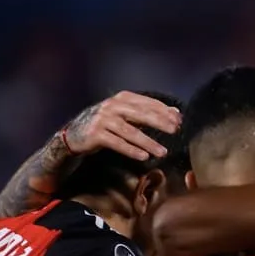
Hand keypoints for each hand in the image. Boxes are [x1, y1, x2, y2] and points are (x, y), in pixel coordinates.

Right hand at [60, 91, 181, 161]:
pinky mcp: (96, 134)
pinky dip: (131, 150)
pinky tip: (144, 156)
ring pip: (130, 131)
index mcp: (122, 98)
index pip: (147, 103)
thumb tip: (175, 113)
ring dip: (148, 142)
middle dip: (160, 122)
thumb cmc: (106, 123)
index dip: (164, 111)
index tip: (179, 120)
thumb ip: (148, 112)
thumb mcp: (126, 114)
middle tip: (175, 130)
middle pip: (140, 114)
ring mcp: (103, 120)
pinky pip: (117, 143)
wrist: (75, 132)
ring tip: (163, 152)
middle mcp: (112, 106)